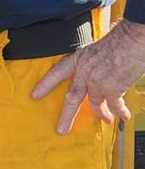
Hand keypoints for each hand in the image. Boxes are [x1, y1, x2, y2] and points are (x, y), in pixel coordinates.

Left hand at [31, 18, 144, 133]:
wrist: (132, 39)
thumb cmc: (120, 40)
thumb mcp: (97, 48)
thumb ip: (92, 63)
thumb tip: (96, 74)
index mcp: (79, 59)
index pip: (57, 73)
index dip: (45, 85)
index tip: (35, 95)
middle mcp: (85, 72)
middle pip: (71, 98)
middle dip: (66, 116)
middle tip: (61, 129)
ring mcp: (97, 82)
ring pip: (94, 105)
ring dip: (102, 115)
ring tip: (106, 121)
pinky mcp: (112, 89)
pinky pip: (115, 106)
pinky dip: (120, 112)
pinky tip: (123, 116)